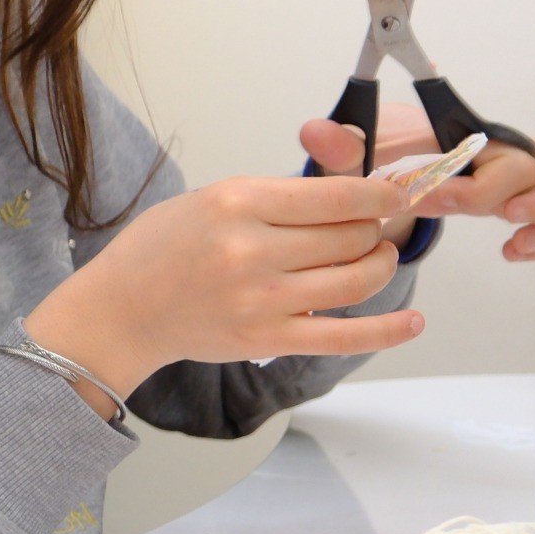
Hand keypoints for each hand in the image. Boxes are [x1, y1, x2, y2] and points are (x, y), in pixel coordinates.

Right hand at [28, 174, 417, 397]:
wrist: (121, 309)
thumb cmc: (160, 249)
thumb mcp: (206, 199)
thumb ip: (271, 197)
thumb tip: (346, 196)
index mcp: (236, 203)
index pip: (336, 196)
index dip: (379, 195)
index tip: (394, 194)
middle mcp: (252, 249)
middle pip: (352, 236)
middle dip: (372, 229)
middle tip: (368, 229)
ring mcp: (262, 298)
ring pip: (356, 279)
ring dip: (379, 266)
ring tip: (374, 259)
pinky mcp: (268, 338)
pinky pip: (346, 336)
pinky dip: (389, 331)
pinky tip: (413, 321)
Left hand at [302, 102, 534, 259]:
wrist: (402, 174)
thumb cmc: (390, 159)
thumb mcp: (362, 155)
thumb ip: (341, 146)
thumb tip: (316, 132)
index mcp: (467, 135)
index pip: (487, 146)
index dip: (472, 172)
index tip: (440, 193)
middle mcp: (502, 157)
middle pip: (533, 169)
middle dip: (515, 193)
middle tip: (495, 212)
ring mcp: (522, 186)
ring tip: (516, 236)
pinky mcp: (531, 213)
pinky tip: (515, 250)